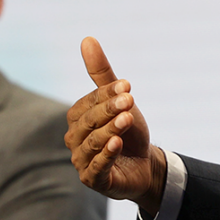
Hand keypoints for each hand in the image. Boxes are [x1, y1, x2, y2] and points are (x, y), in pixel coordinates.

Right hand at [65, 37, 166, 215]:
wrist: (145, 165)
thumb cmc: (128, 131)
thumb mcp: (119, 101)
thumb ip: (102, 74)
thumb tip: (87, 39)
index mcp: (76, 119)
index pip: (88, 103)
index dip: (107, 94)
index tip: (128, 86)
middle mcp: (74, 140)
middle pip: (88, 122)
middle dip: (109, 110)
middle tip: (130, 101)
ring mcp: (81, 161)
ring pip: (93, 143)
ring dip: (110, 130)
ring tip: (127, 119)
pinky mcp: (93, 180)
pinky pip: (96, 167)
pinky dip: (106, 155)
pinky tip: (117, 143)